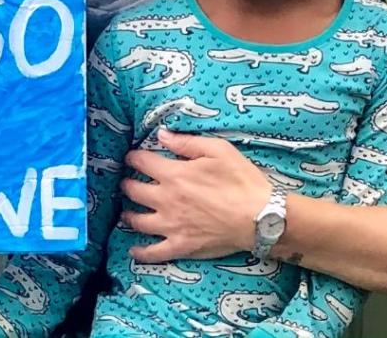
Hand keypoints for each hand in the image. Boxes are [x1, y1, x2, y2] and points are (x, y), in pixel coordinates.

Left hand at [120, 129, 271, 262]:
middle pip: (133, 191)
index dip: (133, 157)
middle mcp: (165, 200)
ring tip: (127, 212)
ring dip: (128, 214)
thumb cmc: (241, 180)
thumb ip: (186, 142)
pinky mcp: (181, 246)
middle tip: (127, 182)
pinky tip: (133, 251)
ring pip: (138, 221)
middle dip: (127, 184)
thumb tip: (161, 134)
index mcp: (173, 174)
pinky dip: (141, 253)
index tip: (132, 157)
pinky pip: (154, 253)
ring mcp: (171, 226)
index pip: (141, 162)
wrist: (259, 217)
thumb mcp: (218, 150)